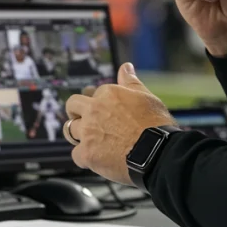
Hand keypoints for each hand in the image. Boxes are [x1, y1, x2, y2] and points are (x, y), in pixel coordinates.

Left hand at [66, 63, 175, 184]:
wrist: (157, 153)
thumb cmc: (156, 126)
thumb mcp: (147, 98)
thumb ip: (131, 82)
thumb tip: (125, 67)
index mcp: (109, 93)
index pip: (94, 93)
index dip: (99, 103)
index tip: (106, 112)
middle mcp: (94, 109)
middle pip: (72, 105)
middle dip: (76, 112)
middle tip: (85, 121)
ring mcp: (88, 131)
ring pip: (69, 129)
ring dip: (77, 135)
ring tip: (91, 141)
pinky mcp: (87, 153)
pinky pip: (76, 155)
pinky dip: (85, 158)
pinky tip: (97, 160)